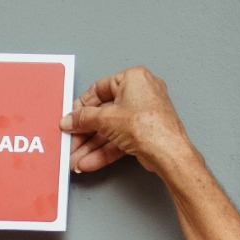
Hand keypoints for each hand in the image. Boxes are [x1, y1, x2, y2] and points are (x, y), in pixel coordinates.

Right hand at [63, 66, 193, 175]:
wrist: (169, 152)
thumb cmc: (149, 126)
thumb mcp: (106, 119)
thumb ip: (84, 119)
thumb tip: (71, 120)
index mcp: (134, 78)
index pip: (100, 89)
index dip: (82, 106)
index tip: (71, 118)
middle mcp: (140, 93)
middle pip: (104, 113)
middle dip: (85, 132)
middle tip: (72, 141)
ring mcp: (143, 115)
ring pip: (110, 130)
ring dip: (91, 146)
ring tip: (76, 157)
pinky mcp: (143, 133)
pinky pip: (118, 140)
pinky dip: (103, 151)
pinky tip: (89, 161)